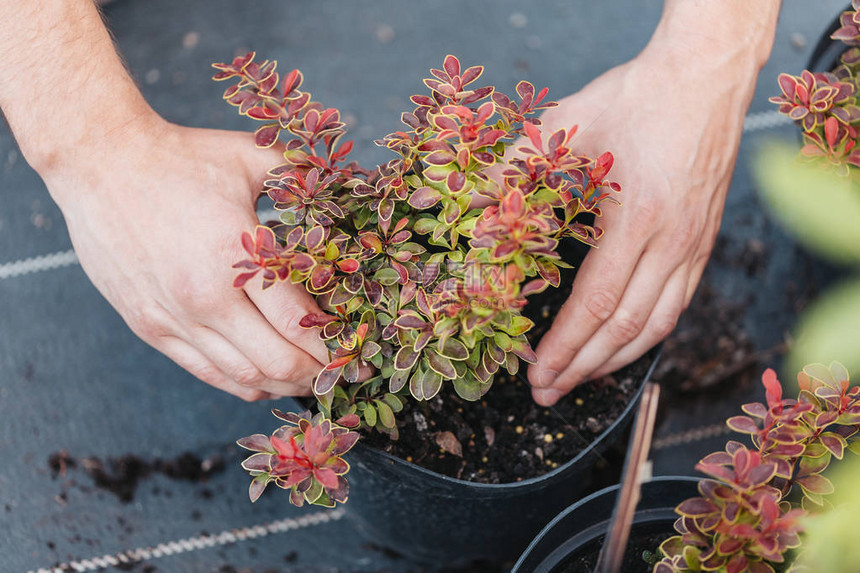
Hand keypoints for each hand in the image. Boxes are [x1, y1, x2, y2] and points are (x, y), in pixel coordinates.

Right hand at [43, 114, 328, 399]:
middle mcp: (204, 297)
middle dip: (316, 374)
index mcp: (234, 255)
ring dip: (282, 385)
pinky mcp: (150, 327)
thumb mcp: (248, 157)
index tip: (356, 349)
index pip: (298, 322)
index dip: (334, 343)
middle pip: (275, 361)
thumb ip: (300, 175)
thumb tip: (347, 182)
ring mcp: (173, 318)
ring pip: (242, 376)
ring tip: (309, 381)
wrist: (100, 162)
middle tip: (340, 372)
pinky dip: (242, 384)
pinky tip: (264, 382)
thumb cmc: (180, 158)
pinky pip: (205, 372)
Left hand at [527, 39, 759, 405]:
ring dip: (616, 361)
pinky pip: (678, 305)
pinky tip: (622, 345)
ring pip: (658, 325)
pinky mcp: (704, 242)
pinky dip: (647, 334)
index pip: (597, 302)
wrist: (706, 76)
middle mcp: (674, 240)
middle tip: (548, 393)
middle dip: (583, 367)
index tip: (537, 372)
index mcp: (638, 216)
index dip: (565, 345)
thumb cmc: (638, 97)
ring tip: (580, 379)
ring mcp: (695, 244)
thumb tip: (472, 210)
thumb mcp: (567, 125)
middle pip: (627, 326)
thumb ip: (515, 169)